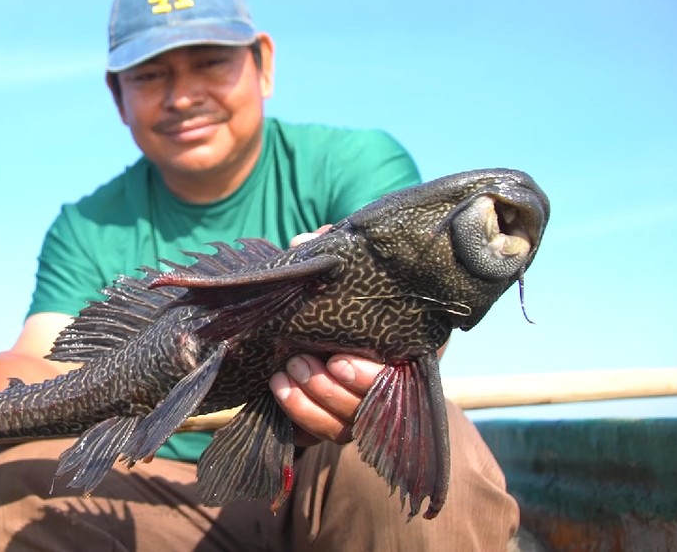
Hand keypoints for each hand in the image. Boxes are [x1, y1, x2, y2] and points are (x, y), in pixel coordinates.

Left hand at [270, 224, 381, 444]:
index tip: (338, 361)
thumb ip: (329, 256)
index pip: (398, 378)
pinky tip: (277, 388)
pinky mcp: (329, 422)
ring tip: (285, 372)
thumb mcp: (340, 274)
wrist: (316, 331)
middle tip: (299, 361)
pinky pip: (318, 433)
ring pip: (343, 427)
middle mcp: (383, 389)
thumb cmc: (338, 296)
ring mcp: (356, 410)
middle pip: (366, 408)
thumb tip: (305, 242)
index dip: (368, 377)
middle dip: (330, 389)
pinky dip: (297, 414)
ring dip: (311, 401)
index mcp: (399, 354)